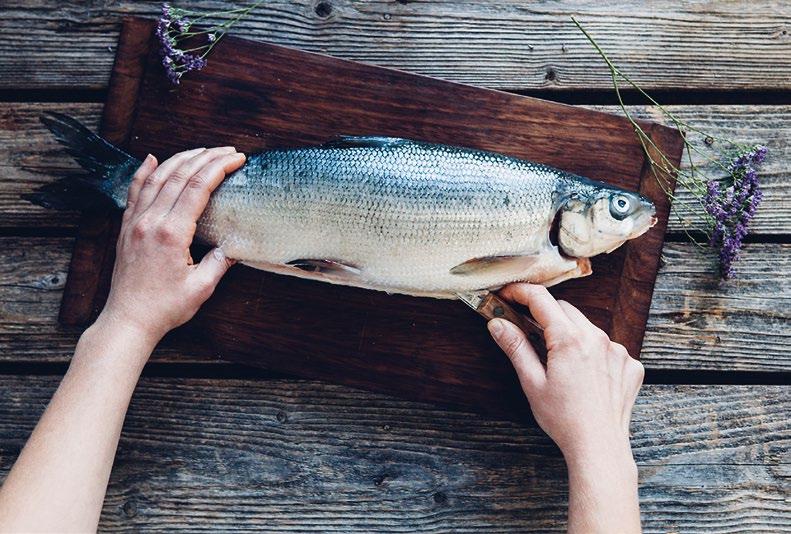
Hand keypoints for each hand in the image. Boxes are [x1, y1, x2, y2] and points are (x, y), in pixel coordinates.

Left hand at [99, 147, 246, 343]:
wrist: (128, 320)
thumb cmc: (165, 308)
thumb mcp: (201, 287)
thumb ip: (220, 262)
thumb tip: (234, 244)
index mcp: (171, 233)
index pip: (198, 188)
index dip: (219, 168)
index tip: (236, 159)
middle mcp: (151, 221)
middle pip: (179, 176)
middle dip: (205, 157)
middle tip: (227, 151)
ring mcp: (135, 222)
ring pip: (157, 178)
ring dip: (180, 159)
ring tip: (201, 150)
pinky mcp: (126, 228)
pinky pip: (135, 191)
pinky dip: (144, 171)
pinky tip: (152, 159)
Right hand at [487, 283, 643, 462]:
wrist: (599, 446)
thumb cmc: (563, 419)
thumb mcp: (532, 382)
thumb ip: (516, 347)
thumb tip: (497, 322)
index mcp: (568, 339)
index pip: (541, 300)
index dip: (520, 292)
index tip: (508, 294)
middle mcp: (596, 338)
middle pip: (564, 310)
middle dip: (545, 314)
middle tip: (530, 331)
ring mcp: (617, 350)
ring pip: (587, 327)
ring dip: (571, 334)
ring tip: (560, 363)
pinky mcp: (630, 364)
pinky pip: (608, 347)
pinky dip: (594, 353)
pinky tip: (586, 375)